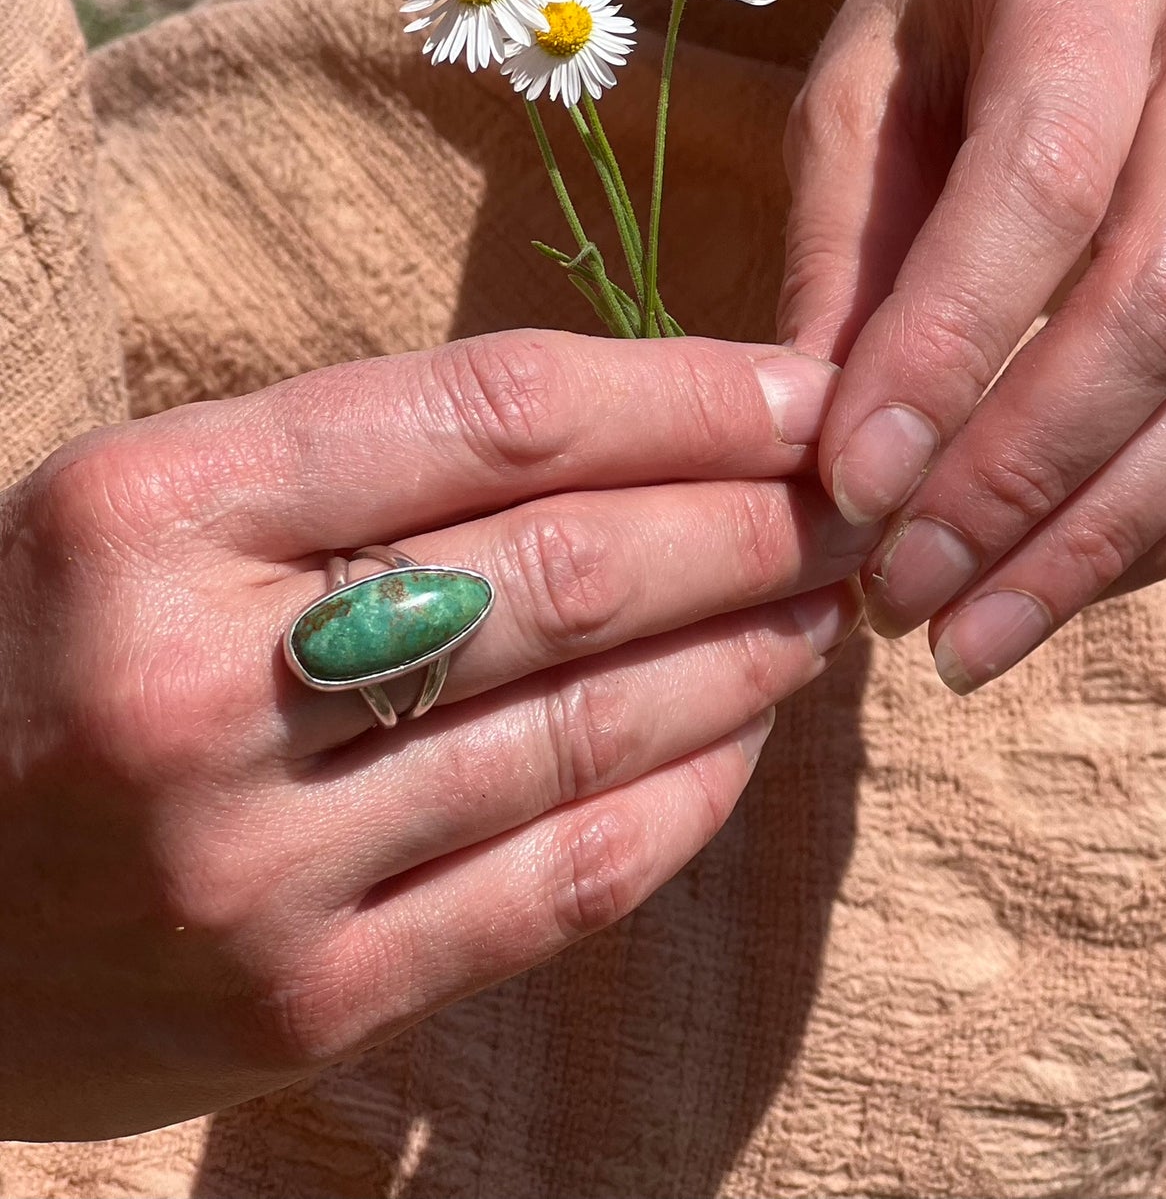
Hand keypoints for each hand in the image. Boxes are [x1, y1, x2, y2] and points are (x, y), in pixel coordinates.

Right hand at [0, 332, 869, 1138]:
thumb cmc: (40, 654)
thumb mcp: (155, 509)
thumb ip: (368, 471)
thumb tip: (636, 439)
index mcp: (153, 508)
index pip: (498, 414)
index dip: (687, 395)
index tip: (805, 393)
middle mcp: (198, 682)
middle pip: (566, 570)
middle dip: (753, 524)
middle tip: (855, 498)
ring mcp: (249, 866)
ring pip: (584, 729)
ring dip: (742, 655)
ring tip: (821, 606)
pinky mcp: (300, 1003)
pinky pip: (557, 884)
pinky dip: (683, 798)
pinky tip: (749, 741)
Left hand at [780, 0, 1165, 691]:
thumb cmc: (944, 32)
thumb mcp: (853, 101)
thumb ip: (842, 258)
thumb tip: (823, 460)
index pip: (1039, 188)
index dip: (944, 357)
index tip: (850, 492)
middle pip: (1156, 307)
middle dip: (1017, 483)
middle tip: (902, 598)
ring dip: (1093, 542)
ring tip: (968, 637)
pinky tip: (1064, 587)